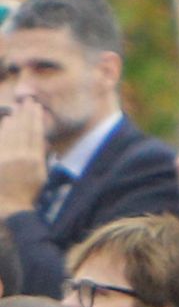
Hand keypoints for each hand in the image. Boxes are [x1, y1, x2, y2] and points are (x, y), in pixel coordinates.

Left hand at [0, 98, 47, 213]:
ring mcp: (6, 157)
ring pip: (11, 132)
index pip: (35, 133)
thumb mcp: (41, 178)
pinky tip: (6, 121)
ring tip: (18, 107)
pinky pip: (1, 140)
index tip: (36, 106)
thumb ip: (43, 158)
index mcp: (34, 160)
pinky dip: (4, 129)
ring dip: (14, 118)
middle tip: (27, 100)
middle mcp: (20, 156)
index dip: (35, 118)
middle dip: (25, 113)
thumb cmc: (28, 195)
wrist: (9, 206)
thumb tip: (45, 142)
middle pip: (23, 129)